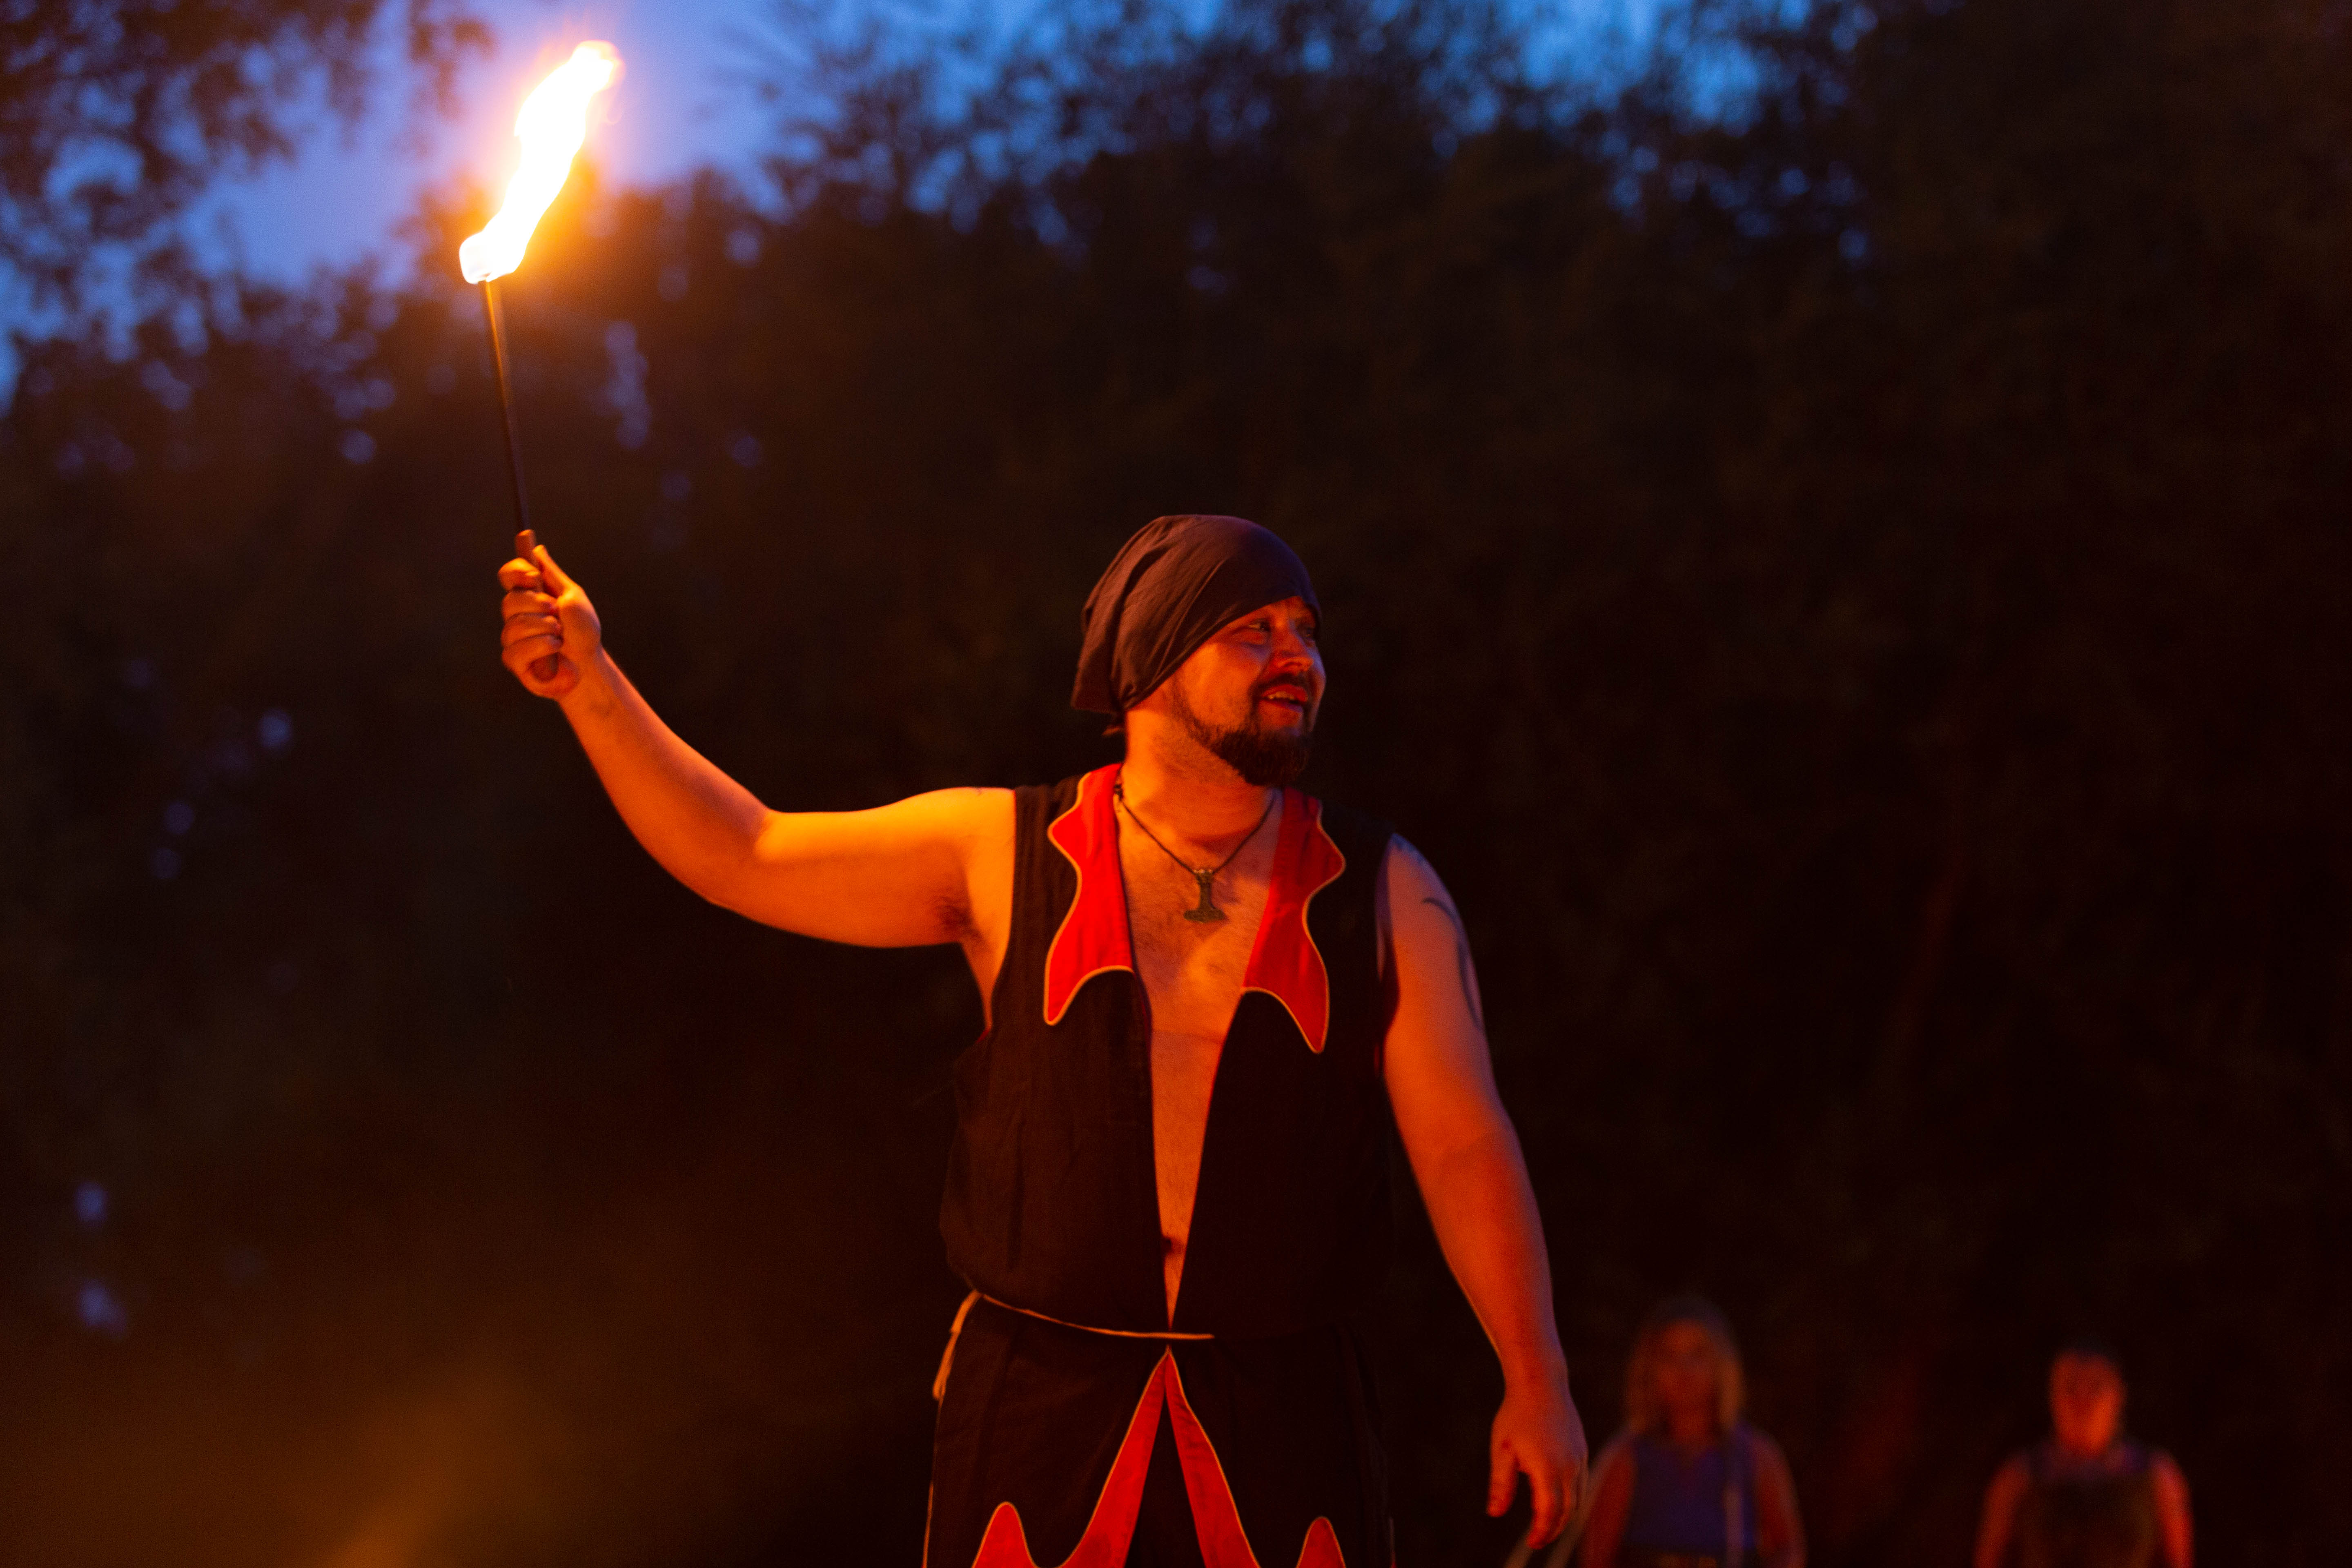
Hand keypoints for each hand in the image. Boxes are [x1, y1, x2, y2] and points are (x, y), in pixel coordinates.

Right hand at [498, 529, 601, 699]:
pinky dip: (541, 647)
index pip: (508, 575)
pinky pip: (516, 649)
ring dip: (544, 628)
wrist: (589, 665)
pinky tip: (555, 649)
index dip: (516, 572)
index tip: (534, 576)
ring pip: (514, 625)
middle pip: (510, 599)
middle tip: (556, 612)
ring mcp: (513, 637)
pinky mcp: (514, 660)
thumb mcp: (572, 597)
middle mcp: (517, 614)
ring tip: (560, 635)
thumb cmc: (583, 632)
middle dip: (537, 605)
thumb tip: (537, 549)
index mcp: (530, 595)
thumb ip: (552, 575)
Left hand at [1489, 1370, 1588, 1547]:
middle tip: (1538, 1539)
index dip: (1542, 1532)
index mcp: (1547, 1469)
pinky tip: (1558, 1499)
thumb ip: (1501, 1484)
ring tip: (1547, 1524)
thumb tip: (1495, 1513)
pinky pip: (1582, 1483)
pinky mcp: (1582, 1451)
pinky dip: (1572, 1498)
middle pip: (1567, 1511)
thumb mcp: (1502, 1449)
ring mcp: (1579, 1459)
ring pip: (1578, 1499)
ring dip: (1564, 1515)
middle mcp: (1569, 1467)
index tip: (1532, 1543)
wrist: (1541, 1384)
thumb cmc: (1516, 1415)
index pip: (1549, 1513)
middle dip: (1554, 1529)